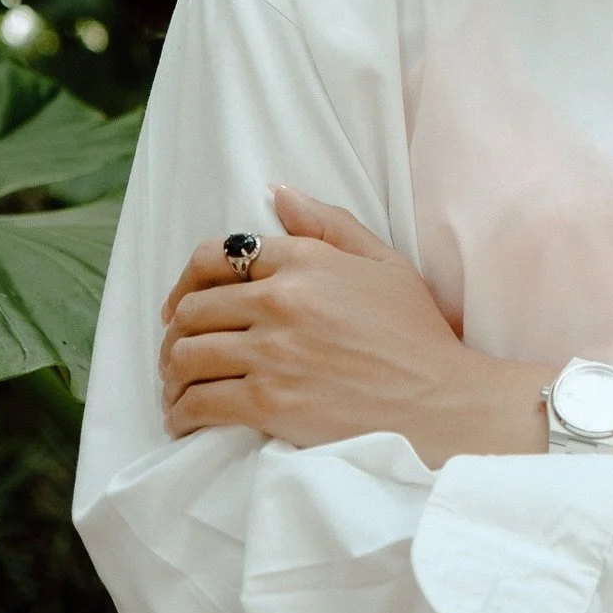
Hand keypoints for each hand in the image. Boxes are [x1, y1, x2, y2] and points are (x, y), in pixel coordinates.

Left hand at [159, 186, 503, 466]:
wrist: (439, 402)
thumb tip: (278, 192)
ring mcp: (272, 351)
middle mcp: (281, 299)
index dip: (187, 282)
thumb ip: (329, 225)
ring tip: (177, 388)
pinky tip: (184, 420)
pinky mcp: (268, 401)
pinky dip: (181, 413)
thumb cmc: (417, 334)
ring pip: (187, 355)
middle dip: (176, 332)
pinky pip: (199, 402)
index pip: (216, 256)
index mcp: (306, 260)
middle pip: (193, 309)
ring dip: (172, 375)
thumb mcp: (385, 263)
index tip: (182, 306)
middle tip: (177, 352)